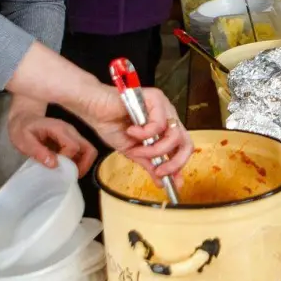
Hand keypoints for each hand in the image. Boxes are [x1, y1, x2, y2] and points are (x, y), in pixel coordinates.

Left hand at [6, 96, 95, 174]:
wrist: (24, 118)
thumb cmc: (22, 129)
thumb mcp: (24, 141)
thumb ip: (38, 152)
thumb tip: (54, 164)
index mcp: (59, 129)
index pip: (73, 146)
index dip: (67, 160)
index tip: (55, 166)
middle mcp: (70, 130)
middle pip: (89, 148)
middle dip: (84, 165)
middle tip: (72, 176)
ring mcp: (73, 134)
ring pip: (89, 150)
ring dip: (84, 164)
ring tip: (71, 174)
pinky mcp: (72, 139)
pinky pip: (83, 151)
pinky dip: (80, 162)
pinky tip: (68, 168)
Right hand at [71, 86, 191, 180]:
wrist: (94, 110)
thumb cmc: (111, 126)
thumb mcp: (133, 152)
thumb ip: (150, 164)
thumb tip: (162, 182)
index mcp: (165, 129)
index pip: (182, 148)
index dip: (179, 166)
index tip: (172, 182)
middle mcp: (168, 117)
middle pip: (186, 142)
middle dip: (174, 162)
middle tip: (159, 171)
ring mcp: (163, 107)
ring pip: (174, 135)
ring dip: (154, 149)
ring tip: (137, 148)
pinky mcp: (156, 98)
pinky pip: (159, 123)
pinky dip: (145, 133)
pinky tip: (131, 130)